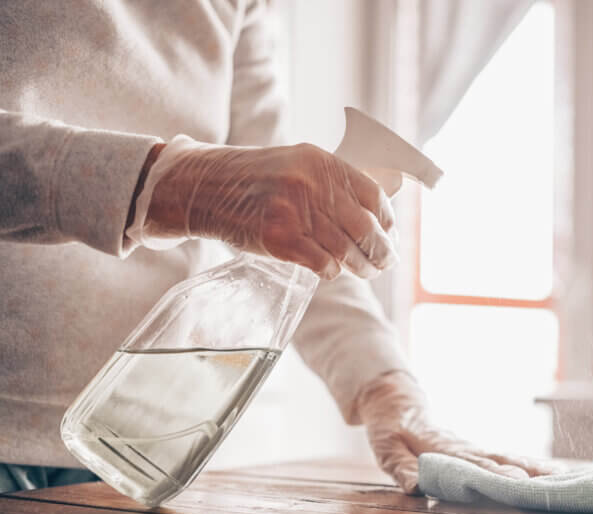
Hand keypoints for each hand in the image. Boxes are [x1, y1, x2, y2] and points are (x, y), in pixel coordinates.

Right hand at [140, 136, 397, 279]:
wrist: (203, 186)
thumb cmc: (254, 180)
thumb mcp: (297, 164)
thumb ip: (331, 183)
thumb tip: (373, 214)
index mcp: (322, 162)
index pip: (373, 197)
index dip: (387, 221)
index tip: (389, 235)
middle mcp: (312, 184)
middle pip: (366, 229)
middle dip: (380, 252)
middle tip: (383, 263)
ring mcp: (295, 211)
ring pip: (346, 250)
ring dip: (359, 267)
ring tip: (362, 272)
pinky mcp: (279, 238)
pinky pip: (322, 264)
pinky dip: (331, 272)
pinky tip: (328, 271)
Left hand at [355, 371, 558, 494]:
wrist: (396, 404)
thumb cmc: (390, 430)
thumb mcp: (386, 449)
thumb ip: (401, 467)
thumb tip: (415, 487)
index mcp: (443, 449)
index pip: (472, 464)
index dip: (494, 473)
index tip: (516, 481)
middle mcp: (464, 448)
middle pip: (499, 460)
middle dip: (525, 474)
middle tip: (551, 484)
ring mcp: (473, 449)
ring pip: (508, 457)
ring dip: (534, 469)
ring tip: (563, 478)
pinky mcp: (477, 453)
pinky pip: (506, 458)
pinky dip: (530, 465)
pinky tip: (551, 473)